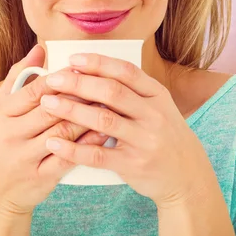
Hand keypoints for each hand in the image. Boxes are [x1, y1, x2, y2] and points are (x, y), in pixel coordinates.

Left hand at [39, 52, 207, 207]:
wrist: (187, 176)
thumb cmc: (164, 134)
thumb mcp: (158, 106)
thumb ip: (132, 90)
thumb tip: (90, 71)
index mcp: (157, 94)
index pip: (125, 71)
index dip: (98, 63)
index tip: (73, 59)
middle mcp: (153, 114)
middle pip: (111, 92)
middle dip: (79, 83)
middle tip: (53, 80)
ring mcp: (144, 140)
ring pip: (103, 121)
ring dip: (72, 110)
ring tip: (47, 103)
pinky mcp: (133, 165)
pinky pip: (98, 155)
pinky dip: (73, 149)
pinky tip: (54, 142)